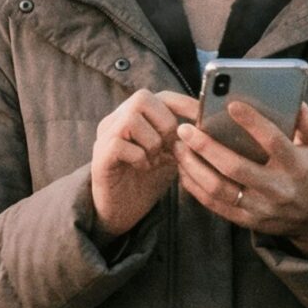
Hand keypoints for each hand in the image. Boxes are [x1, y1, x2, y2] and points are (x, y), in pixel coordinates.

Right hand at [89, 90, 191, 240]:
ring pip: (131, 120)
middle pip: (142, 99)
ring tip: (154, 160)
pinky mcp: (100, 156)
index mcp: (136, 115)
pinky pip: (120, 145)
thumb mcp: (171, 156)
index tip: (204, 118)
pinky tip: (143, 168)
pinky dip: (139, 157)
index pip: (161, 96)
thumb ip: (183, 140)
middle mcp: (117, 119)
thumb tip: (207, 128)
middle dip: (165, 124)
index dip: (184, 103)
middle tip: (169, 148)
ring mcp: (105, 136)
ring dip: (151, 142)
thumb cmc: (147, 180)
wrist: (123, 212)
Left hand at [172, 100, 307, 253]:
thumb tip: (294, 101)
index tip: (231, 104)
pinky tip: (183, 167)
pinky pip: (213, 204)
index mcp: (296, 166)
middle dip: (206, 147)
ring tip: (178, 146)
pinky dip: (194, 185)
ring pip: (218, 189)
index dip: (253, 122)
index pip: (273, 142)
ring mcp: (259, 207)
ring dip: (193, 166)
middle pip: (235, 168)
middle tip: (185, 129)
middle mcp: (277, 189)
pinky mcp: (245, 220)